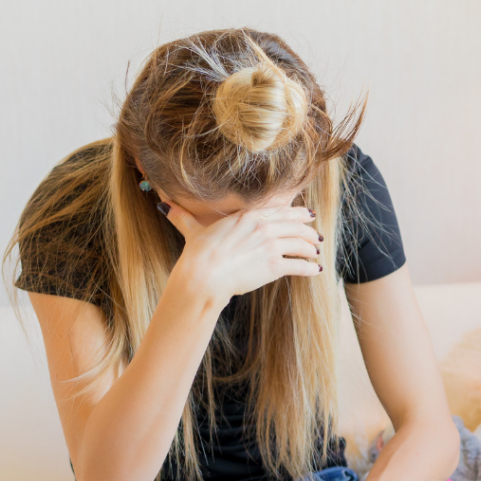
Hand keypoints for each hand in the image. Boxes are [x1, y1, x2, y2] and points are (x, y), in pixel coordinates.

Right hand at [162, 201, 322, 306]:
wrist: (203, 276)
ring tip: (316, 254)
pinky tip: (316, 270)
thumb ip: (183, 217)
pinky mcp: (274, 266)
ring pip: (302, 244)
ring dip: (312, 249)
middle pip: (296, 225)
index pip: (281, 210)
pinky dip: (310, 268)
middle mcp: (263, 227)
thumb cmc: (197, 255)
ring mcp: (270, 245)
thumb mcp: (193, 231)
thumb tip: (164, 205)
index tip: (308, 216)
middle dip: (309, 232)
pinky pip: (300, 265)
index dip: (298, 213)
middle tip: (316, 237)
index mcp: (248, 215)